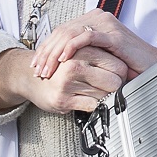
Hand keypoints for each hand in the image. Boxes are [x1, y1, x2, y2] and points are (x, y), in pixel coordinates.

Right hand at [0, 44, 134, 117]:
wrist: (29, 78)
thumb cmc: (58, 67)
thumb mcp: (77, 53)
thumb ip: (98, 54)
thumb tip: (126, 64)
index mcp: (82, 49)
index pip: (118, 65)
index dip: (122, 74)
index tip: (118, 77)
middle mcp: (74, 64)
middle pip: (114, 81)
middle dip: (115, 87)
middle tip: (109, 87)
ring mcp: (68, 82)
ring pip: (104, 95)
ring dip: (103, 97)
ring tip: (93, 91)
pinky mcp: (63, 99)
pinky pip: (92, 106)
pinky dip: (94, 106)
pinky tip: (86, 99)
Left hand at [33, 10, 156, 80]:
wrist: (152, 66)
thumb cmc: (128, 64)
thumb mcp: (99, 57)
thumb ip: (83, 53)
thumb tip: (58, 61)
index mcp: (93, 21)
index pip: (62, 31)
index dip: (46, 47)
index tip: (37, 64)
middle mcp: (98, 18)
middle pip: (62, 31)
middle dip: (46, 52)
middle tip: (37, 69)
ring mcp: (105, 24)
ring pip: (69, 34)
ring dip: (54, 52)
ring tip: (47, 68)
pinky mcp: (112, 34)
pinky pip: (85, 38)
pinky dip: (70, 48)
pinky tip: (62, 60)